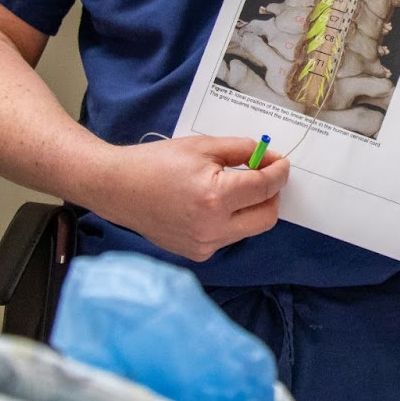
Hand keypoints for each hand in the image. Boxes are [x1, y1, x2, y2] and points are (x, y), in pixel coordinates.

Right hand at [94, 136, 289, 261]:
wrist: (118, 188)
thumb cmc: (157, 162)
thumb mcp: (202, 146)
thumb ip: (242, 150)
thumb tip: (268, 158)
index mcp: (215, 197)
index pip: (265, 188)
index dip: (279, 172)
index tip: (281, 162)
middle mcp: (213, 228)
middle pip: (267, 217)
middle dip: (272, 195)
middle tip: (264, 175)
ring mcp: (205, 246)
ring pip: (249, 229)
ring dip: (251, 208)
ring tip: (233, 187)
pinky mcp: (197, 254)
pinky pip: (229, 237)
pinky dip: (231, 220)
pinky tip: (213, 204)